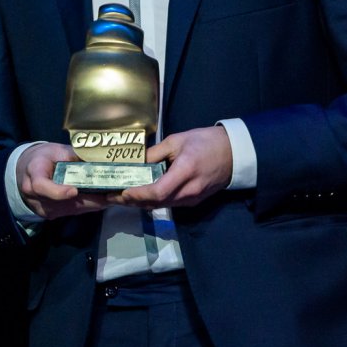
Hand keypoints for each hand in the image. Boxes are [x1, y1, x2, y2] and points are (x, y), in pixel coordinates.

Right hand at [16, 142, 111, 219]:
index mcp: (33, 174)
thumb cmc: (42, 158)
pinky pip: (73, 212)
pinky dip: (88, 205)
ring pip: (73, 209)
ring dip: (94, 204)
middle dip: (91, 200)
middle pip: (64, 203)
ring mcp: (43, 208)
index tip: (74, 191)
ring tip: (115, 196)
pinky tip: (103, 199)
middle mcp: (35, 196)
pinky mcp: (51, 215)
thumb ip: (74, 156)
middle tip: (114, 195)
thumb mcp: (56, 150)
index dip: (57, 191)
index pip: (41, 186)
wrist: (26, 171)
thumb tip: (99, 158)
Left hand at [111, 126, 231, 208]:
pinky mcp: (194, 201)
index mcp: (184, 172)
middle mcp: (188, 191)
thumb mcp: (177, 141)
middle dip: (132, 201)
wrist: (234, 153)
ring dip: (140, 203)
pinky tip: (141, 195)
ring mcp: (192, 199)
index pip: (157, 192)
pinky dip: (153, 202)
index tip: (120, 192)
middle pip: (156, 203)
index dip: (137, 195)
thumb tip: (134, 161)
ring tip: (121, 196)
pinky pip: (170, 204)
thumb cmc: (206, 142)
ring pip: (161, 206)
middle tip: (112, 196)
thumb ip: (154, 153)